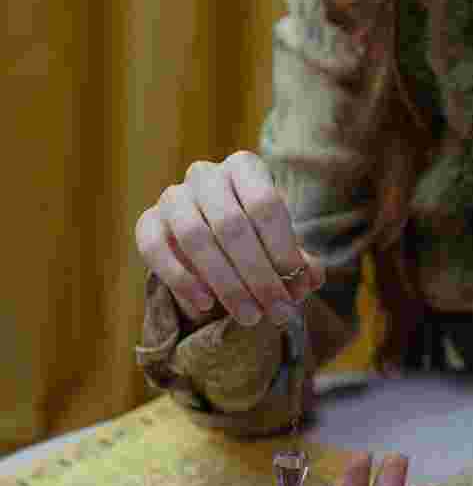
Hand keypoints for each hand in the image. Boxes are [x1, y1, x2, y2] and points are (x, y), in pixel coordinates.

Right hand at [134, 150, 324, 326]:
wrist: (213, 248)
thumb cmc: (256, 244)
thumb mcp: (282, 251)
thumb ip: (300, 264)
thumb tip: (312, 277)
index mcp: (245, 168)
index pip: (265, 205)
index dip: (282, 251)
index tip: (297, 290)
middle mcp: (206, 174)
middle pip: (231, 224)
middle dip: (258, 276)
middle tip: (276, 313)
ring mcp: (172, 196)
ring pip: (194, 237)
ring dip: (226, 284)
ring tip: (250, 317)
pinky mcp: (147, 222)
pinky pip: (155, 248)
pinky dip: (181, 280)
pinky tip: (206, 305)